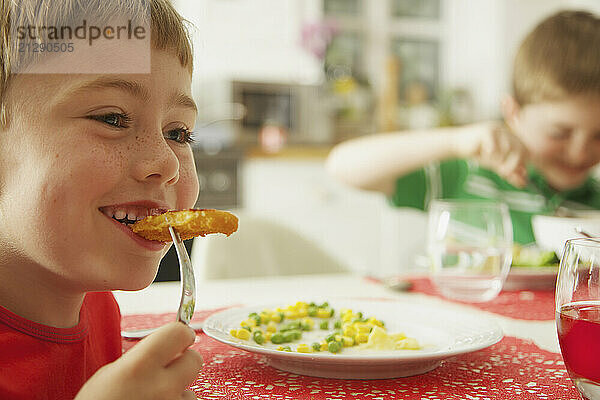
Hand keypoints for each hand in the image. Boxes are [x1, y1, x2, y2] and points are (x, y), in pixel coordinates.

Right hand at [75, 322, 202, 399]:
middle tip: (170, 366)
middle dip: (185, 361)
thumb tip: (167, 346)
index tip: (178, 337)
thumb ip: (142, 357)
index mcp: (139, 367)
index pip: (179, 333)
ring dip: (177, 390)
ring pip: (190, 389)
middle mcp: (161, 387)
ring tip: (153, 396)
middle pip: (195, 360)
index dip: (180, 334)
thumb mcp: (110, 374)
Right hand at [455, 121, 528, 186]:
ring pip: (507, 148)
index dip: (523, 163)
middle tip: (504, 174)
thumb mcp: (495, 164)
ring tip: (490, 164)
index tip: (518, 175)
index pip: (524, 149)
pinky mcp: (486, 131)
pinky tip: (481, 154)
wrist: (456, 145)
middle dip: (513, 164)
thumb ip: (508, 171)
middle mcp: (505, 130)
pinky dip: (489, 155)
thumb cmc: (476, 153)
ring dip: (499, 160)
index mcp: (510, 136)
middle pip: (518, 149)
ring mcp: (496, 129)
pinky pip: (494, 148)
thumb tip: (522, 182)